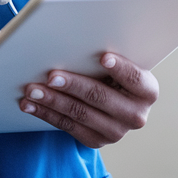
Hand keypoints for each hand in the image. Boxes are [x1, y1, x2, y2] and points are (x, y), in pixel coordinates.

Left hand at [17, 52, 158, 147]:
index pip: (135, 78)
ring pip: (79, 113)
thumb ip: (107, 56)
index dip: (120, 68)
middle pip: (100, 97)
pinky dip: (46, 113)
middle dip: (73, 85)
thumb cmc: (111, 74)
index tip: (103, 57)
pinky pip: (67, 126)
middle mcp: (136, 114)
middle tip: (51, 76)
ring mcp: (116, 131)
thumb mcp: (118, 65)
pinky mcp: (96, 141)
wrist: (112, 102)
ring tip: (33, 90)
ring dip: (52, 101)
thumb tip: (79, 37)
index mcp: (147, 90)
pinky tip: (30, 105)